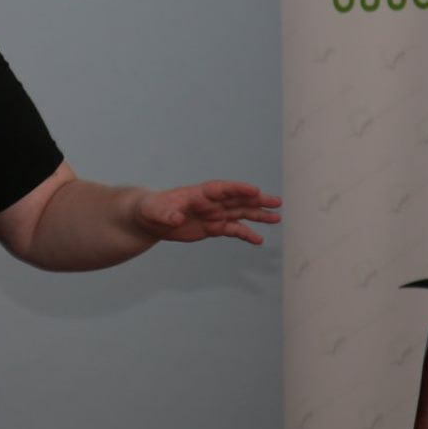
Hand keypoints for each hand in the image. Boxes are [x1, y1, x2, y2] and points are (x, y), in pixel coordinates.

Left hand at [133, 181, 281, 245]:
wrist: (150, 218)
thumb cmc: (151, 209)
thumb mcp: (155, 212)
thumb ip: (166, 214)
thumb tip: (175, 218)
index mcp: (197, 194)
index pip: (221, 189)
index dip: (237, 189)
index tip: (254, 190)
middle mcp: (210, 203)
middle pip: (237, 199)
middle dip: (257, 200)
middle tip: (277, 202)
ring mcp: (213, 214)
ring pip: (240, 213)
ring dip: (258, 215)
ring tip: (277, 218)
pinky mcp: (212, 227)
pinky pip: (233, 230)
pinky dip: (246, 234)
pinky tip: (258, 240)